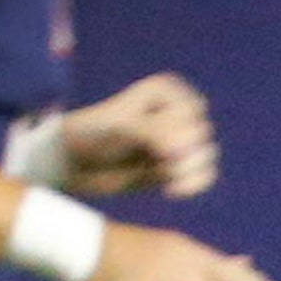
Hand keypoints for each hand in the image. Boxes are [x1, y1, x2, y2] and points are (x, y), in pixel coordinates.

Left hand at [63, 73, 217, 198]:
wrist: (74, 163)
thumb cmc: (91, 133)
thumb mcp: (121, 126)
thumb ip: (154, 132)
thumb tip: (185, 149)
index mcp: (164, 90)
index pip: (189, 110)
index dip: (173, 128)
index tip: (144, 135)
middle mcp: (175, 112)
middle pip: (201, 133)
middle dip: (184, 150)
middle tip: (157, 158)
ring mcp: (179, 140)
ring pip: (206, 155)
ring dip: (191, 170)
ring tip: (167, 177)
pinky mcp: (177, 166)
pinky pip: (203, 175)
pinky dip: (194, 184)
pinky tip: (172, 191)